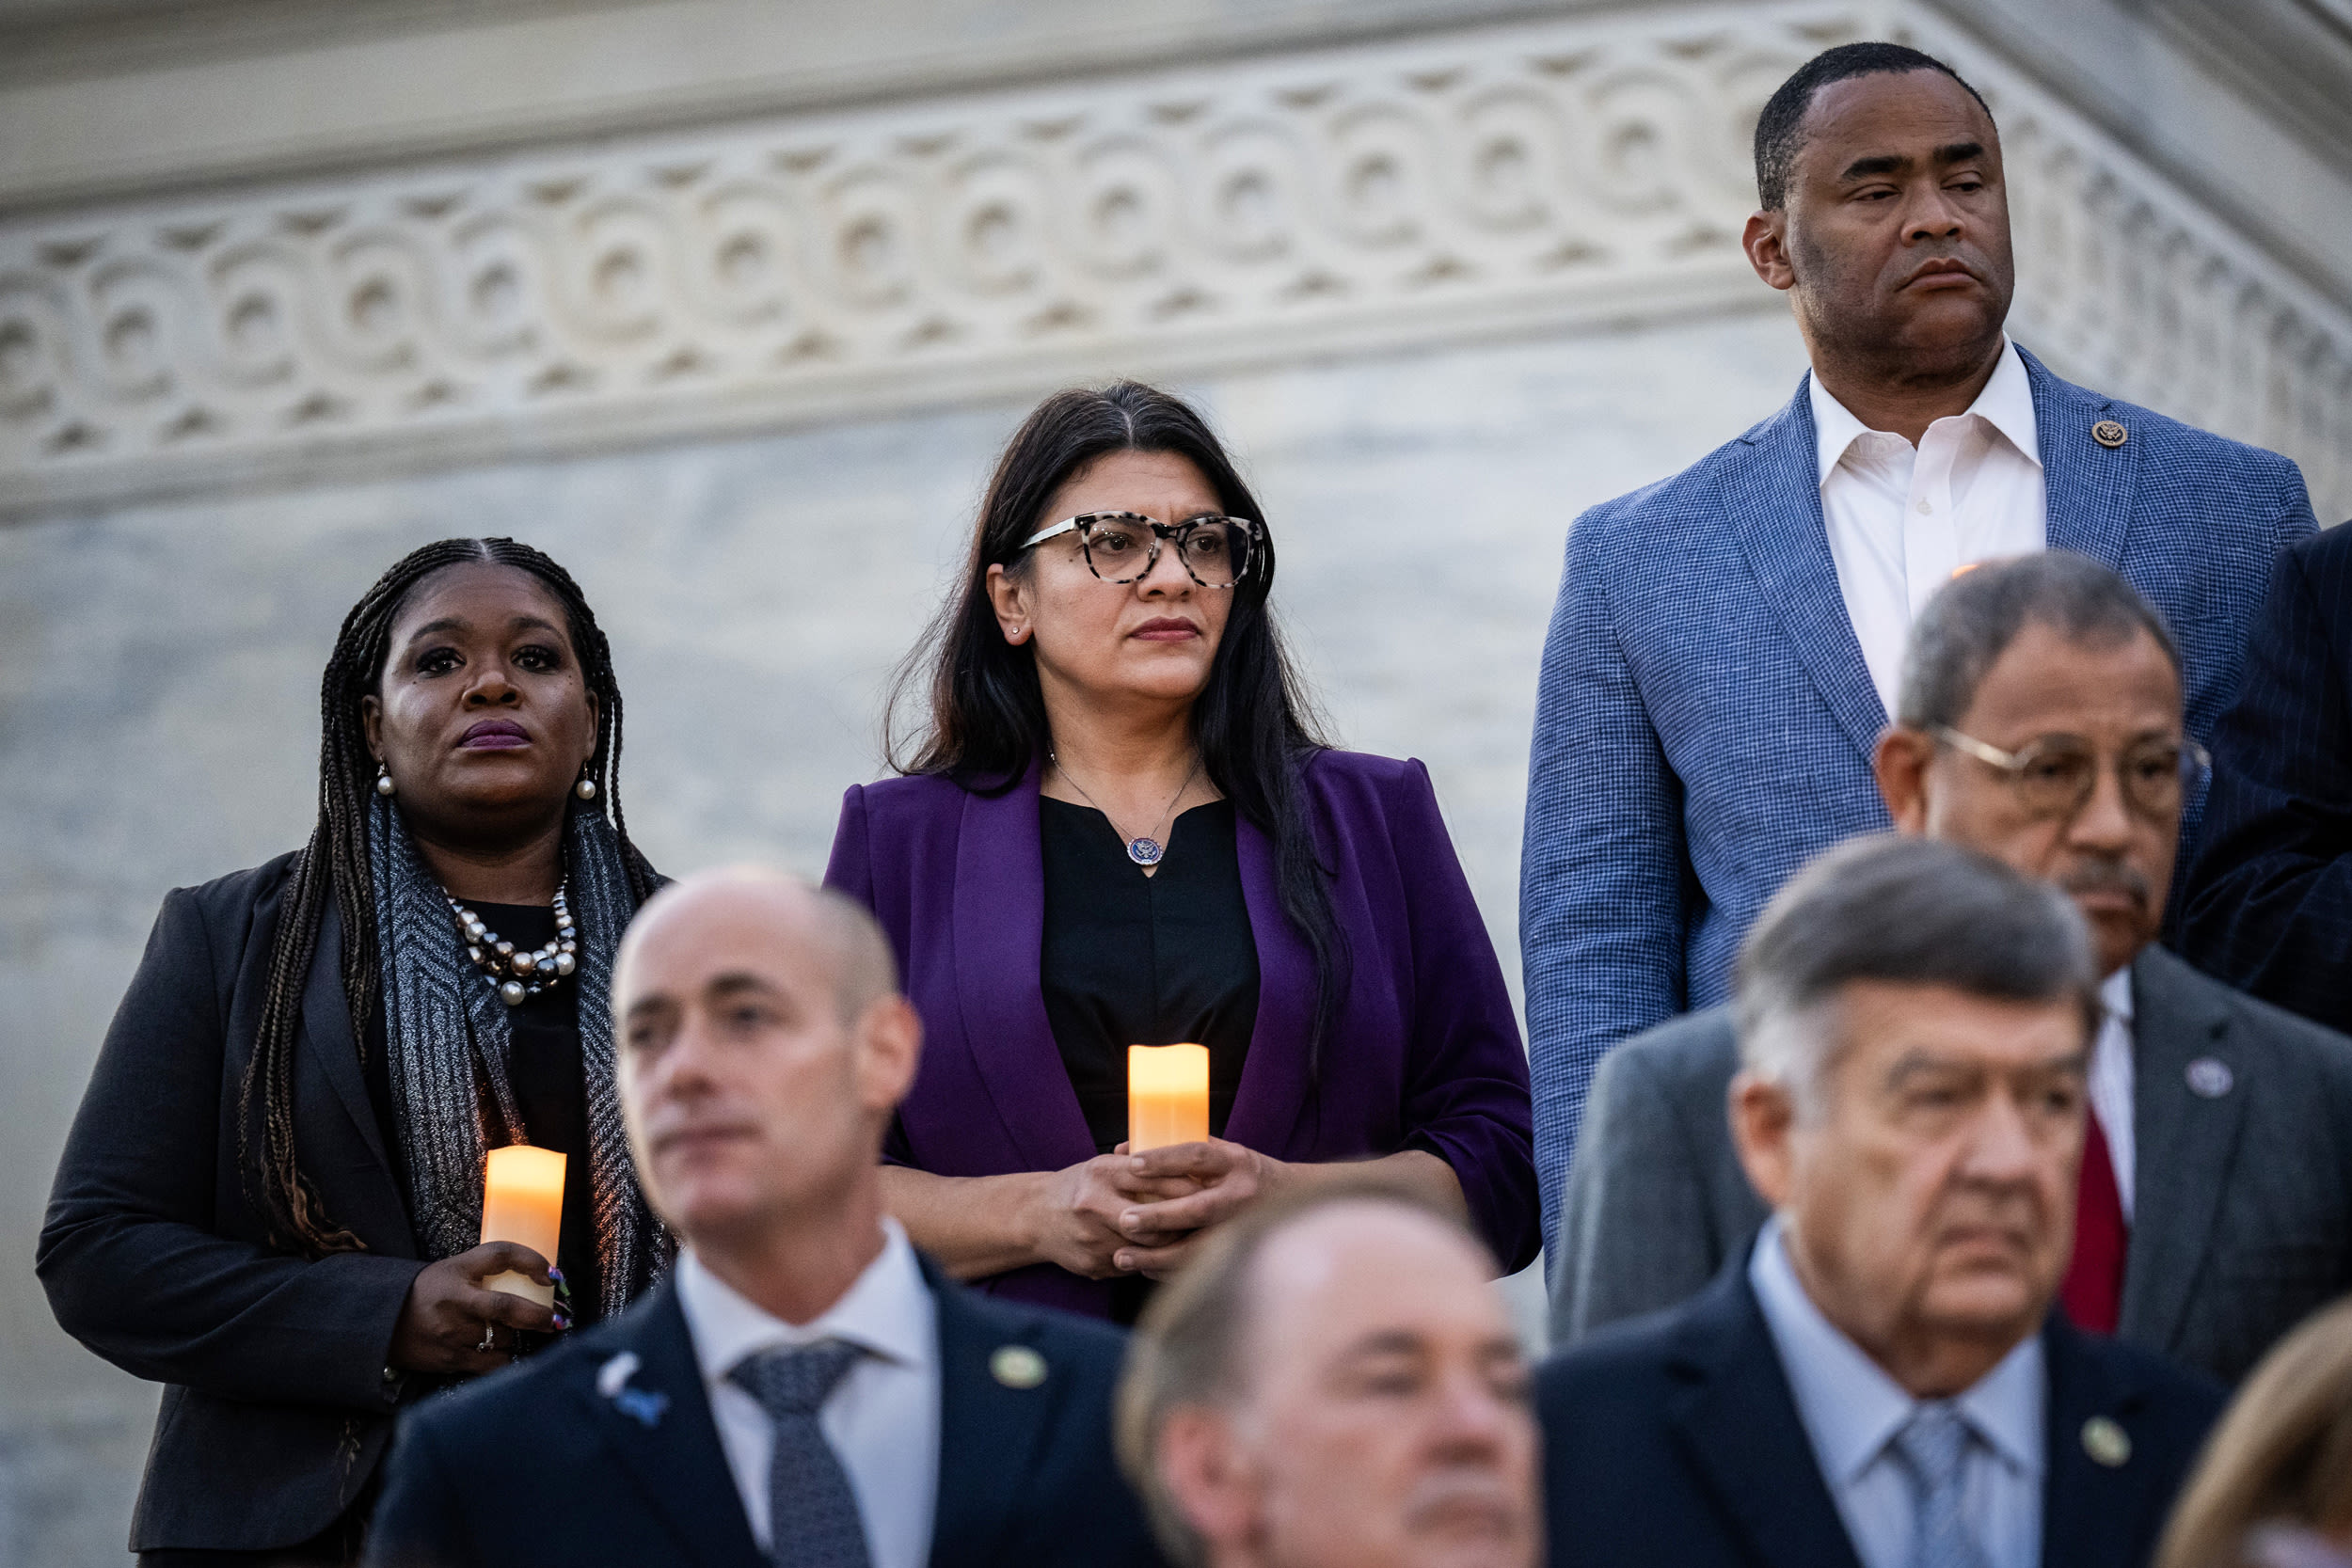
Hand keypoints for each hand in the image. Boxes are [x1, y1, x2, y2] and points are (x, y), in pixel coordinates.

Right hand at [387, 1242, 562, 1376]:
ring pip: (503, 1337)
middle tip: (556, 1319)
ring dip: (513, 1335)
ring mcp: (452, 1334)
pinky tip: (501, 1351)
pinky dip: (504, 1357)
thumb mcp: (453, 1270)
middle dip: (538, 1315)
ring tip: (506, 1331)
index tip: (552, 1274)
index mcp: (456, 1272)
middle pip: (506, 1306)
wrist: (383, 1322)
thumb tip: (540, 1275)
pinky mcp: (450, 1360)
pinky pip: (493, 1363)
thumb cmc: (426, 1293)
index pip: (500, 1254)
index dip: (531, 1260)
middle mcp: (455, 1302)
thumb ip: (488, 1269)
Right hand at [1025, 1150, 1200, 1279]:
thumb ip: (1140, 1166)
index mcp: (1102, 1172)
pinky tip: (1165, 1255)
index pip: (1154, 1177)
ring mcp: (1092, 1237)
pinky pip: (1134, 1265)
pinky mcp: (1092, 1263)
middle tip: (1209, 1220)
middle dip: (1184, 1221)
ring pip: (1147, 1247)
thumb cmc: (1080, 1187)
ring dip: (1173, 1245)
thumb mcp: (1104, 1166)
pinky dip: (1152, 1260)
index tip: (1209, 1188)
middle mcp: (1095, 1203)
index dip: (1186, 1185)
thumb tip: (1187, 1159)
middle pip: (1154, 1219)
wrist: (1035, 1216)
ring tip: (1193, 1238)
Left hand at [1115, 1139, 1287, 1279]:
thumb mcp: (1220, 1152)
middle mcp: (1241, 1194)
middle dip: (1159, 1216)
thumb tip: (1123, 1149)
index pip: (1197, 1156)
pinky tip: (1144, 1269)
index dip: (1165, 1160)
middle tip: (1124, 1220)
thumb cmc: (1242, 1172)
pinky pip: (1202, 1268)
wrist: (1293, 1199)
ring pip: (1199, 1247)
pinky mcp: (1241, 1253)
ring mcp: (1243, 1228)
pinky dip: (1170, 1271)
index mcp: (1234, 1162)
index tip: (1132, 1165)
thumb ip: (1177, 1150)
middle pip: (1199, 1208)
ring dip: (1158, 1255)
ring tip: (1122, 1256)